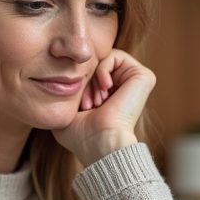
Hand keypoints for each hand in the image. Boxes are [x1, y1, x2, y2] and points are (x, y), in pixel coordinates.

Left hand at [53, 49, 155, 166]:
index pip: (90, 73)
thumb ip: (64, 93)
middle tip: (89, 105)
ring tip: (97, 101)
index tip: (82, 107)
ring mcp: (135, 82)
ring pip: (103, 60)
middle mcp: (126, 88)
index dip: (81, 85)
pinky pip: (115, 56)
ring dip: (94, 79)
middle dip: (87, 82)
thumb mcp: (67, 111)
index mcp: (112, 96)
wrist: (101, 143)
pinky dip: (103, 70)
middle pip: (96, 65)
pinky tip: (106, 89)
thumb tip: (56, 78)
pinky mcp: (144, 76)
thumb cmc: (82, 136)